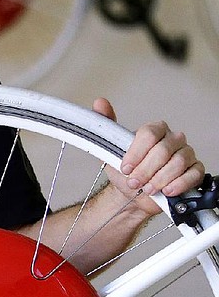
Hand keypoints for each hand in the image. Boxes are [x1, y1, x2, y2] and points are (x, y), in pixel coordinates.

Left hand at [93, 97, 204, 213]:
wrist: (134, 193)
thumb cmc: (126, 171)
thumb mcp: (111, 149)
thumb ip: (107, 125)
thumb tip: (100, 102)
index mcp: (155, 130)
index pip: (149, 134)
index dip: (136, 153)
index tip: (125, 168)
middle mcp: (173, 139)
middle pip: (163, 150)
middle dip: (146, 170)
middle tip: (134, 182)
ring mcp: (186, 154)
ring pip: (177, 163)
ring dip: (159, 180)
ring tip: (147, 189)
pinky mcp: (195, 170)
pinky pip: (193, 175)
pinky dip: (178, 185)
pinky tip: (166, 191)